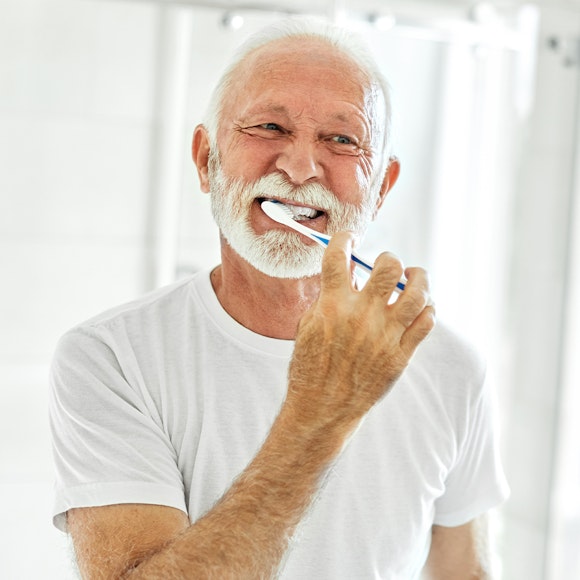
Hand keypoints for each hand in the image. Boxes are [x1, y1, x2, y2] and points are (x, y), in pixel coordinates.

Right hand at [287, 231, 434, 432]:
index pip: (338, 255)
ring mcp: (385, 335)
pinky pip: (426, 322)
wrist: (323, 407)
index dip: (343, 238)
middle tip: (386, 264)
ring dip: (418, 277)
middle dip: (389, 259)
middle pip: (389, 267)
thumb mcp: (309, 326)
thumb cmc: (310, 366)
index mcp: (332, 305)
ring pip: (417, 292)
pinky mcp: (401, 355)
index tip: (348, 238)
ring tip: (413, 276)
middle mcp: (362, 316)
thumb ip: (328, 297)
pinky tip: (420, 306)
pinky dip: (427, 308)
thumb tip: (348, 272)